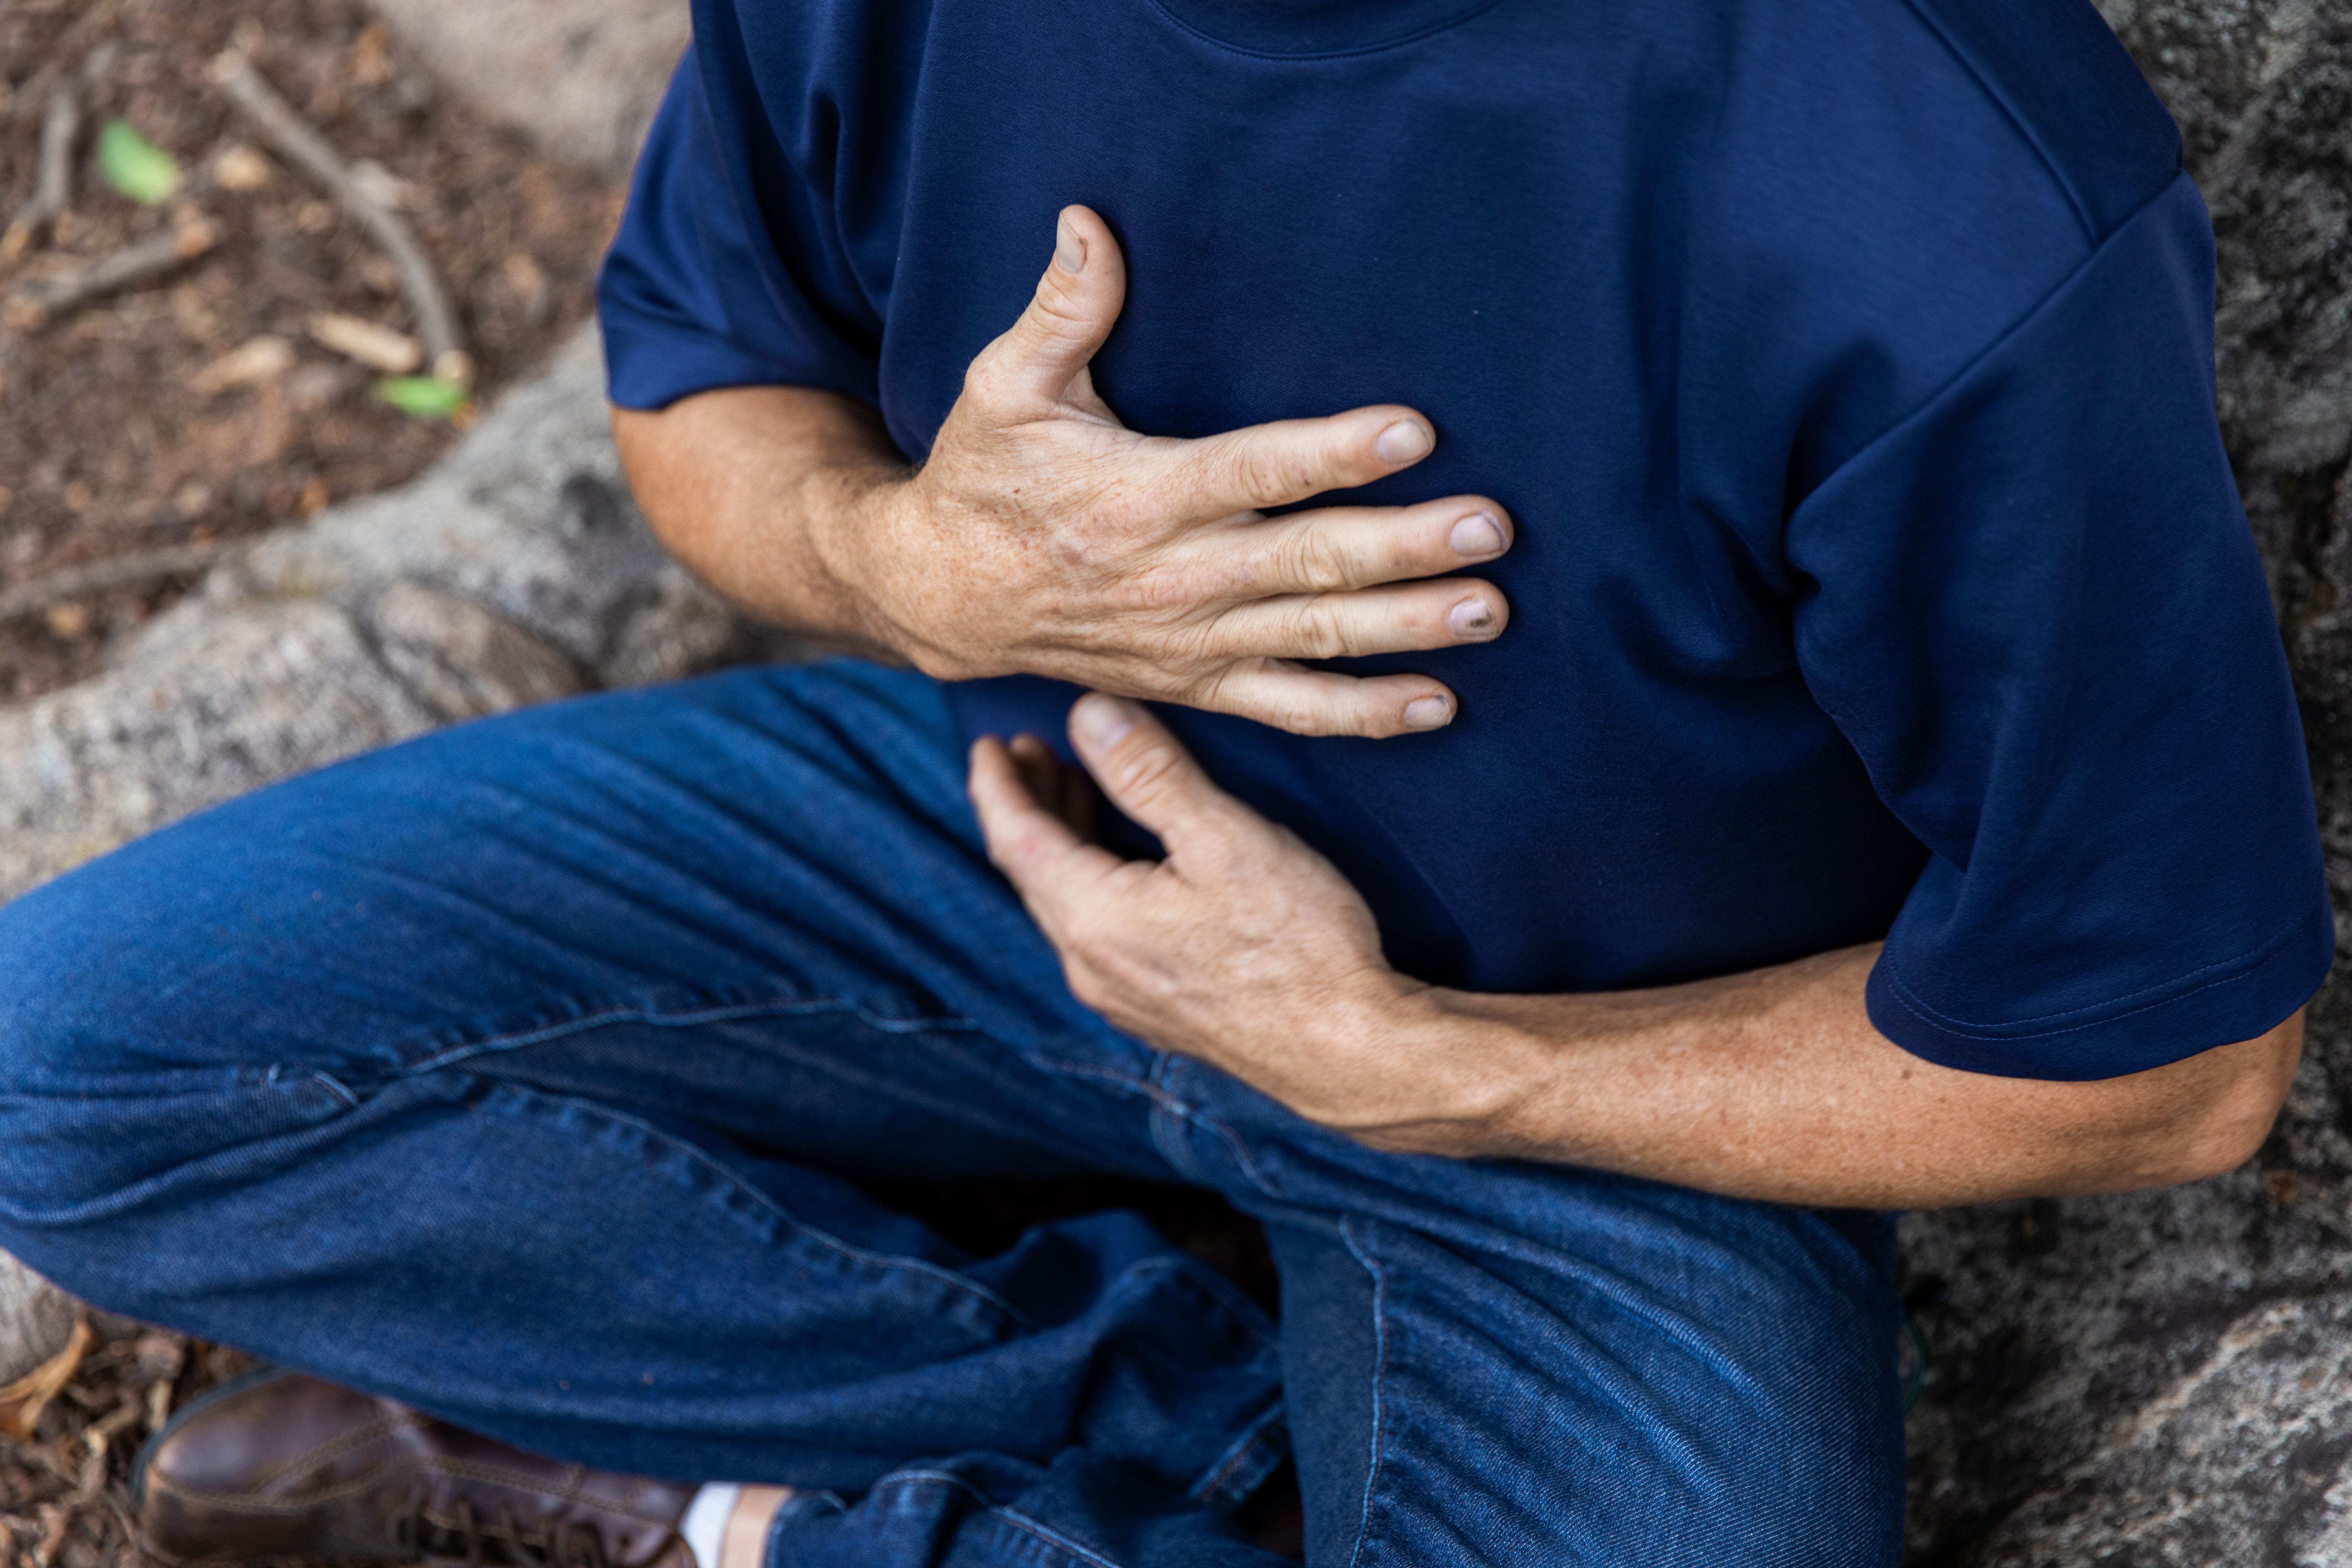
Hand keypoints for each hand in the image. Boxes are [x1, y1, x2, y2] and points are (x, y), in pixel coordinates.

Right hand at [823, 206, 1513, 738]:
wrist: (938, 594)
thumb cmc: (982, 477)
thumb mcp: (1001, 387)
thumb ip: (1061, 309)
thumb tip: (1089, 220)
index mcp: (1139, 495)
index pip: (1253, 470)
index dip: (1332, 453)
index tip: (1413, 431)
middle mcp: (1174, 576)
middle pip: (1307, 561)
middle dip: (1405, 548)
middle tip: (1491, 528)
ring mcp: (1192, 640)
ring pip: (1315, 638)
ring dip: (1407, 629)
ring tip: (1489, 609)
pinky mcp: (1200, 682)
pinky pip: (1290, 709)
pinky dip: (1363, 714)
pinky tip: (1437, 703)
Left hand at [968, 692, 1509, 1150]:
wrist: (1349, 1053)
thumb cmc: (1298, 944)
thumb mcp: (1224, 838)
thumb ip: (1149, 774)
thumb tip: (1088, 715)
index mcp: (1093, 919)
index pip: (1015, 838)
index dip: (998, 785)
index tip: (988, 744)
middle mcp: (1091, 967)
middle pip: (1034, 873)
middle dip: (1031, 807)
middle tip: (1036, 753)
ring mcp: (1121, 997)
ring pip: (1067, 906)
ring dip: (1065, 845)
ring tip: (1077, 793)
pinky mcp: (1156, 1013)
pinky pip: (1098, 936)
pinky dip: (1095, 884)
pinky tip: (1125, 866)